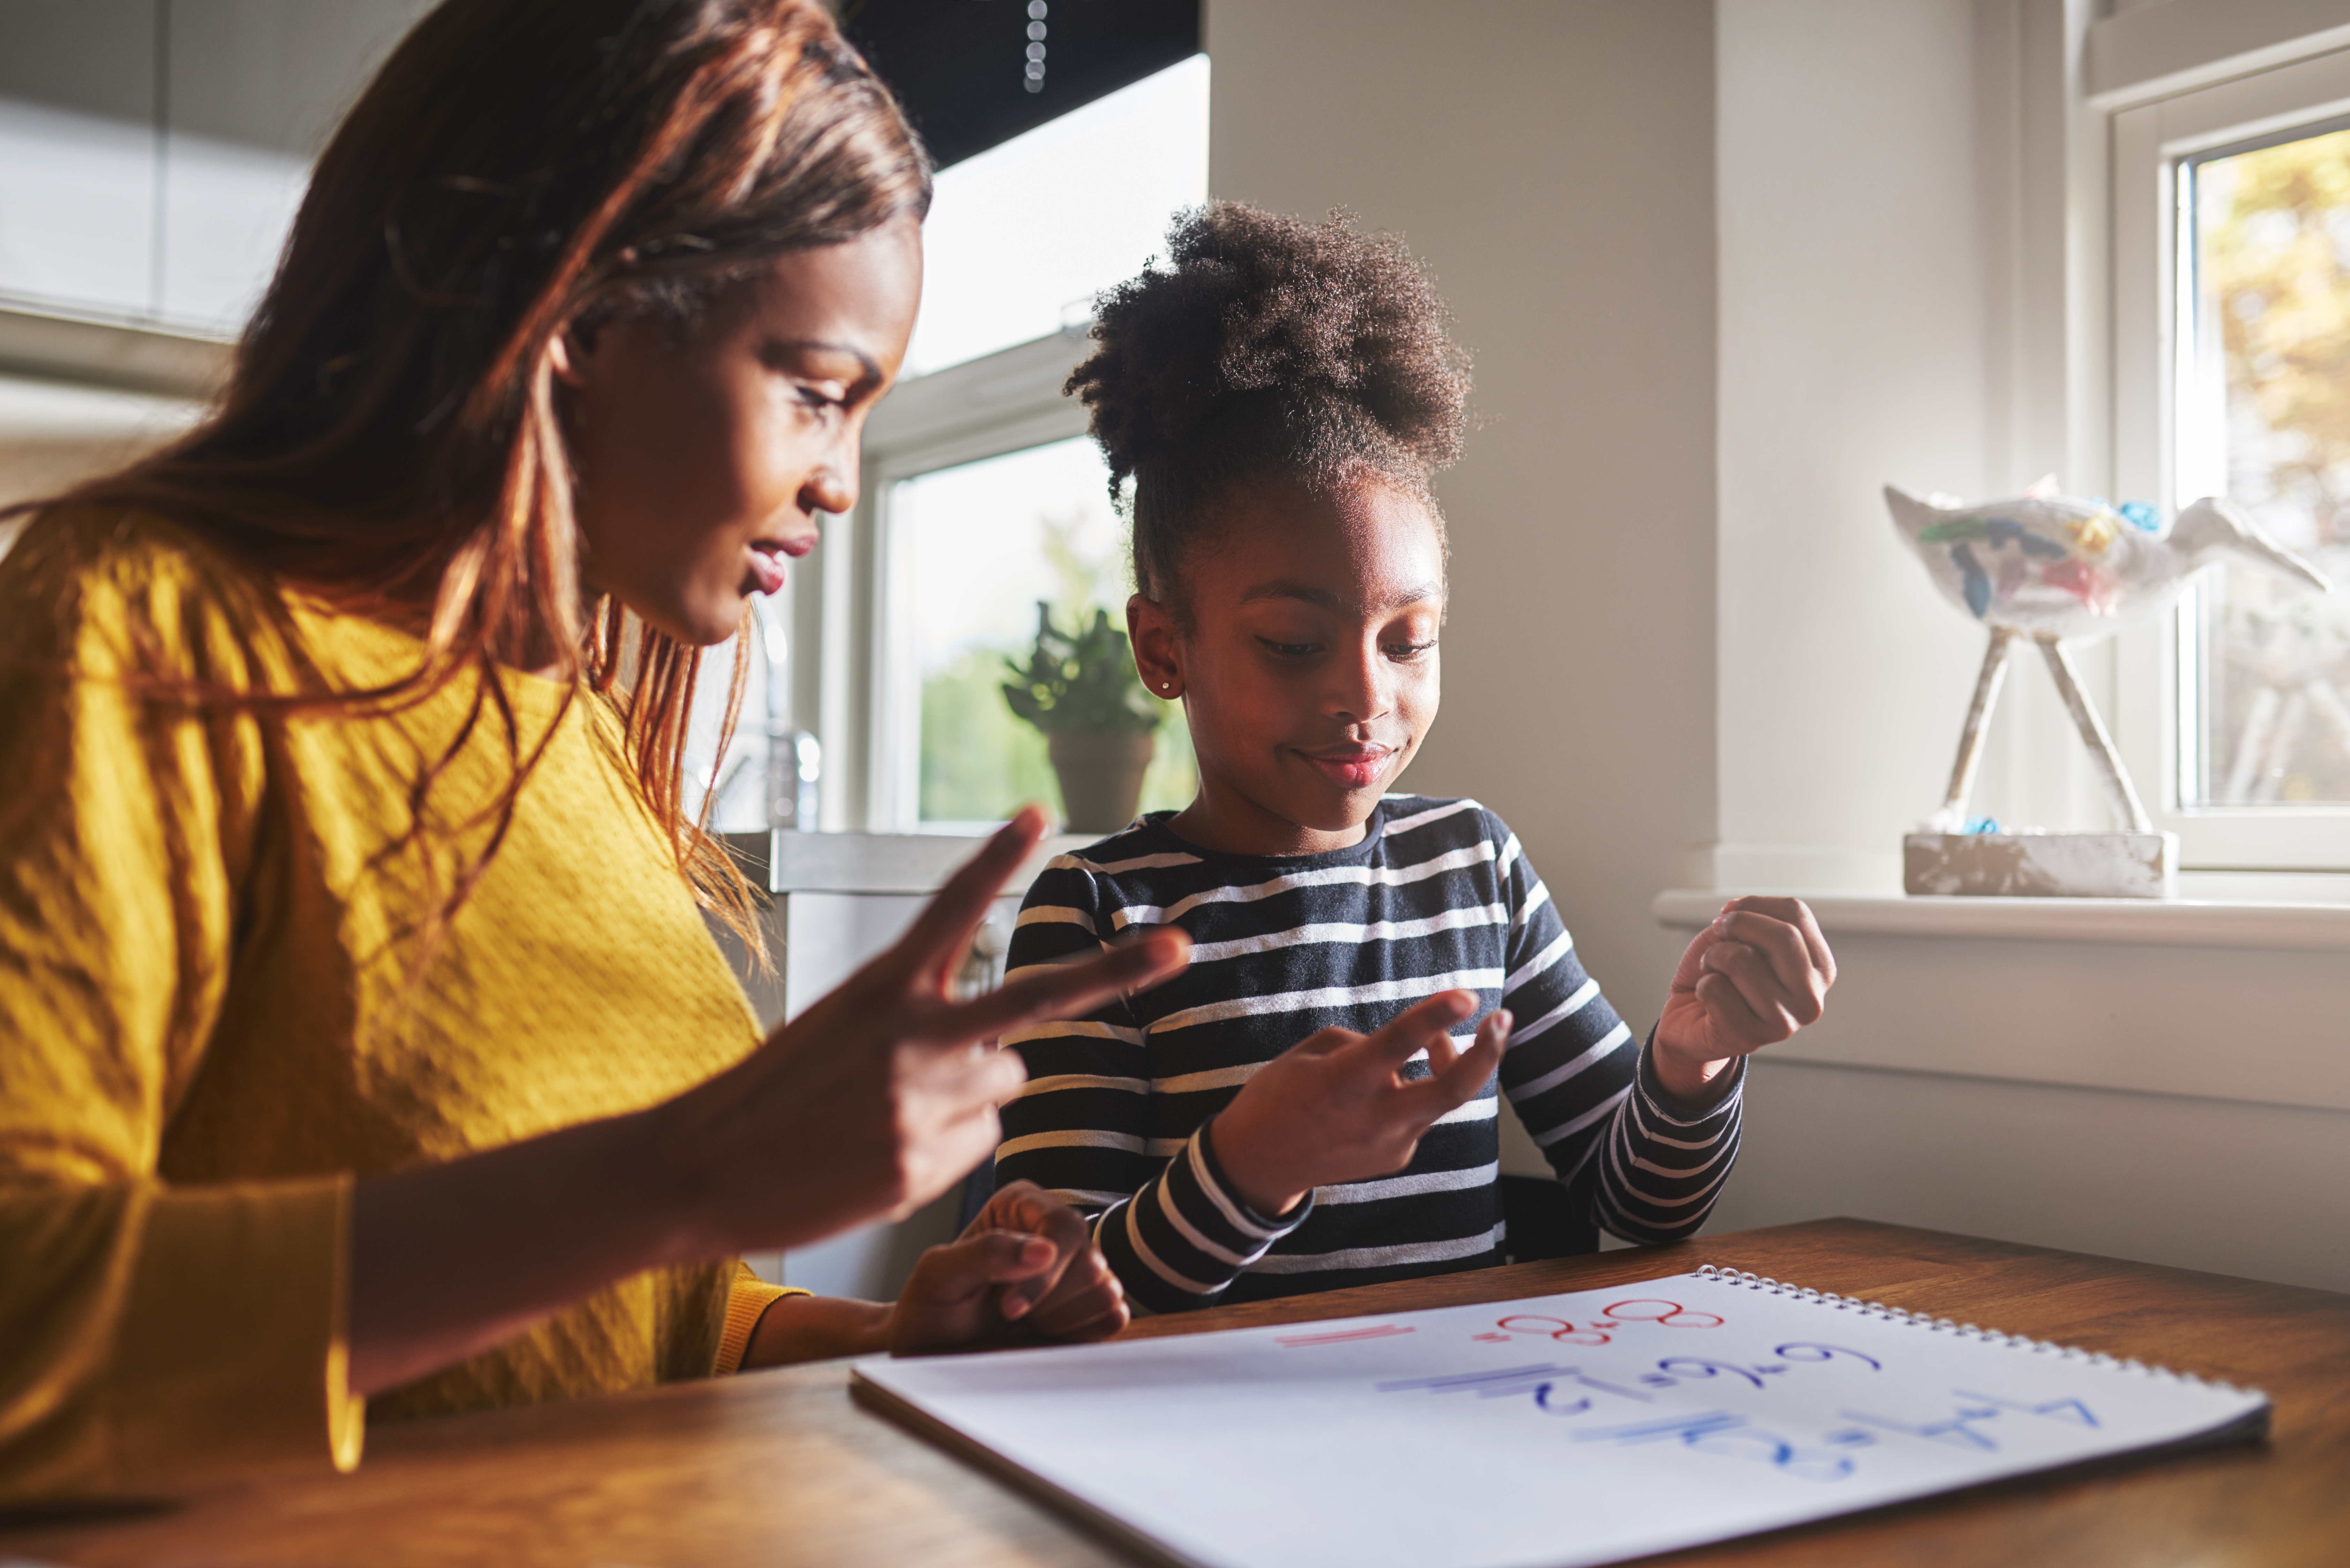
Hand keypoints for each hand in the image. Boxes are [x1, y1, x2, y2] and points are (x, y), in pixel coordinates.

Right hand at [657, 805, 1191, 1259]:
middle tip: (1181, 947)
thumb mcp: (840, 1035)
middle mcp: (912, 1037)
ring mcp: (923, 1102)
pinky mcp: (922, 1164)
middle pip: (1037, 997)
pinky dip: (947, 1148)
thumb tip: (1005, 1062)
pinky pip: (979, 1144)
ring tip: (890, 1114)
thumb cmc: (773, 1099)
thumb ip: (921, 1030)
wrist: (700, 1169)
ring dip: (970, 1094)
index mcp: (881, 988)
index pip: (951, 909)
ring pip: (1004, 1082)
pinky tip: (883, 1155)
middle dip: (1117, 972)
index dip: (995, 857)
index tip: (1039, 811)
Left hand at [887, 1180, 1127, 1352]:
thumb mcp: (938, 1275)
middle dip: (1045, 1300)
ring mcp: (1078, 1265)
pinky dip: (1078, 1333)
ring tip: (1021, 1318)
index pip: (1063, 1226)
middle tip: (1004, 1310)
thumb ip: (985, 1253)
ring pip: (1104, 1290)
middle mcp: (1055, 1229)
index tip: (1007, 1306)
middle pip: (1089, 1262)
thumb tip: (1045, 1250)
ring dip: (1058, 1318)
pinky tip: (1043, 1330)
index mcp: (1021, 1204)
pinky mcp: (1092, 1302)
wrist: (935, 1347)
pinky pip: (1113, 1316)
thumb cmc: (931, 1305)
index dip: (1044, 1273)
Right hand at [1211, 992, 1509, 1216]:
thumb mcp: (1309, 1054)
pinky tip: (1381, 1095)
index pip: (1398, 1044)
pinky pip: (1417, 1114)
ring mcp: (1391, 1144)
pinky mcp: (1397, 1157)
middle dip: (1486, 1053)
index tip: (1466, 995)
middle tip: (1503, 1018)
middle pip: (1452, 1090)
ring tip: (1436, 1045)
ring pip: (1437, 1097)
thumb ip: (1362, 1045)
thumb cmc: (1278, 1096)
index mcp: (1346, 1082)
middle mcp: (1376, 1118)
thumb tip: (1408, 1049)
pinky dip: (1412, 1093)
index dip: (1435, 1017)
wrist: (1258, 1164)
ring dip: (1446, 1065)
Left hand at [1653, 896, 1834, 1101]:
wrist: (1692, 1019)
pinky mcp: (1749, 1037)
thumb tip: (1736, 917)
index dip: (1754, 904)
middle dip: (1737, 925)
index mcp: (1819, 968)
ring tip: (1714, 971)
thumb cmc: (1721, 974)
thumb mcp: (1739, 937)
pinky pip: (1714, 987)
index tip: (1730, 913)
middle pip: (1783, 937)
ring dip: (1713, 957)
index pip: (1797, 913)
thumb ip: (1750, 922)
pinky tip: (1709, 999)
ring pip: (1741, 960)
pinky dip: (1701, 985)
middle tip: (1718, 934)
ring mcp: (1784, 1022)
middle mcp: (1811, 998)